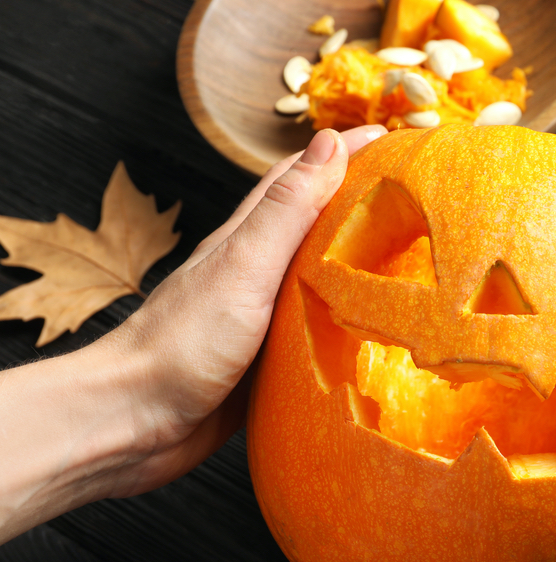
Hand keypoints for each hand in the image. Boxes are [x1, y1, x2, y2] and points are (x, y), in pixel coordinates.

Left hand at [0, 125, 385, 541]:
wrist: (135, 422)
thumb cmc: (181, 344)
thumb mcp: (245, 266)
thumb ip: (286, 209)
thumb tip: (329, 142)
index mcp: (252, 238)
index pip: (305, 176)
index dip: (350, 152)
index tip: (398, 139)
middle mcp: (258, 270)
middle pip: (317, 221)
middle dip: (363, 199)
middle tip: (415, 192)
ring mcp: (262, 314)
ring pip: (321, 275)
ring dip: (360, 258)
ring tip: (408, 255)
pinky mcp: (269, 360)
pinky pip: (318, 327)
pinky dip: (348, 318)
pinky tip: (371, 332)